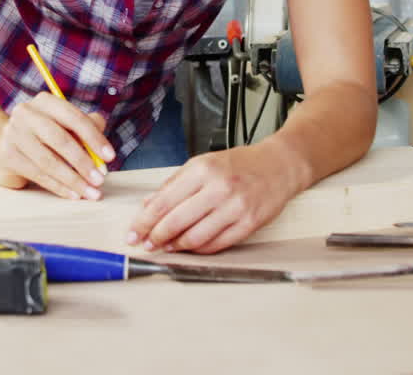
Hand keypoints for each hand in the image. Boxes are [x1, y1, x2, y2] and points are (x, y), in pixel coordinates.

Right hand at [0, 93, 113, 199]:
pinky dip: (58, 186)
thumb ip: (86, 130)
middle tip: (100, 179)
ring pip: (48, 160)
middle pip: (60, 139)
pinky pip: (38, 174)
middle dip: (83, 162)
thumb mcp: (65, 127)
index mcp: (45, 101)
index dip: (94, 138)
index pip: (74, 117)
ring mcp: (13, 133)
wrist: (3, 146)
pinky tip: (72, 195)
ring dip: (73, 179)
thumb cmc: (44, 137)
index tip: (110, 157)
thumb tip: (103, 150)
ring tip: (89, 192)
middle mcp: (26, 113)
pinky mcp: (7, 155)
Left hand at [126, 143, 303, 253]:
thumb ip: (174, 184)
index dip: (143, 222)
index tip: (133, 234)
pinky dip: (199, 249)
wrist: (279, 165)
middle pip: (176, 222)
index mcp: (202, 170)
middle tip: (146, 245)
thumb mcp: (202, 163)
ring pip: (195, 238)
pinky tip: (189, 247)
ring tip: (166, 247)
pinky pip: (217, 244)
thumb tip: (147, 205)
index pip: (162, 202)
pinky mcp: (249, 224)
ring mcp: (235, 207)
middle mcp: (218, 188)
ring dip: (176, 247)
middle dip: (155, 238)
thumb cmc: (239, 164)